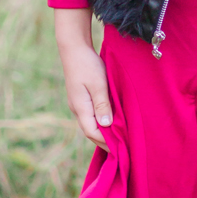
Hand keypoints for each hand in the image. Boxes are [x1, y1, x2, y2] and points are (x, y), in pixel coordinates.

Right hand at [53, 10, 112, 143]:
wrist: (74, 48)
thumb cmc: (87, 65)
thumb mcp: (98, 84)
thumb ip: (102, 105)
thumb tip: (105, 126)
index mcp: (81, 107)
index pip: (92, 132)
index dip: (106, 142)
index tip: (120, 149)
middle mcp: (77, 109)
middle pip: (91, 131)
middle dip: (105, 141)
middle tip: (122, 148)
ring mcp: (78, 104)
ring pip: (91, 124)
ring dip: (103, 132)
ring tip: (119, 138)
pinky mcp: (81, 98)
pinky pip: (91, 115)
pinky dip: (101, 122)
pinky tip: (111, 122)